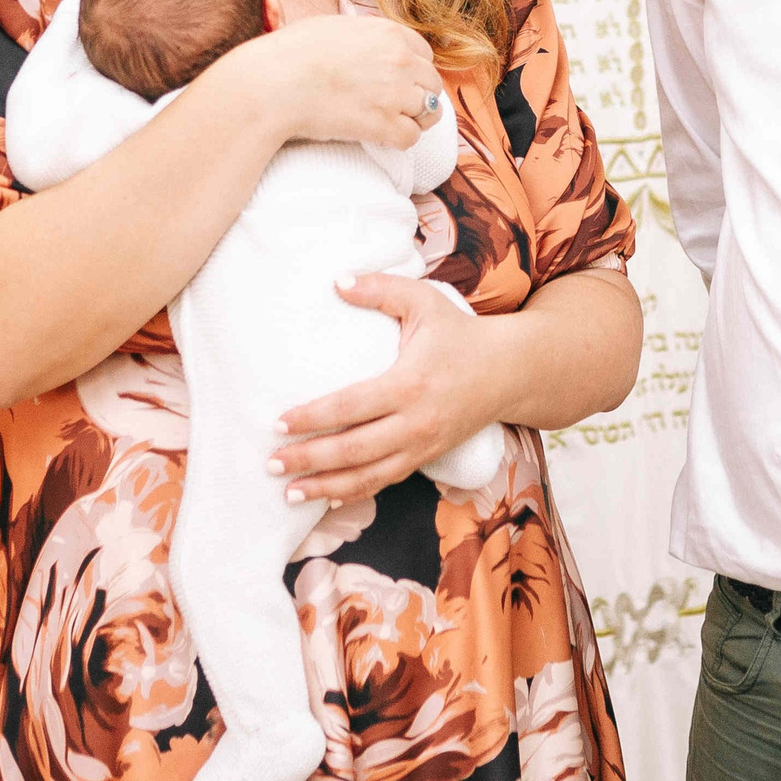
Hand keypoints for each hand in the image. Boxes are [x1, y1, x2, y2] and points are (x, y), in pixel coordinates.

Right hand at [221, 15, 441, 147]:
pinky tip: (383, 137)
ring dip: (414, 119)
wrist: (273, 82)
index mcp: (388, 32)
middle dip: (418, 95)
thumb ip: (360, 34)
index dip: (413, 70)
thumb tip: (364, 41)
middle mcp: (400, 60)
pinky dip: (400, 140)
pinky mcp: (383, 124)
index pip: (425, 54)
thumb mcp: (332, 26)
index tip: (399, 81)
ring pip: (429, 111)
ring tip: (393, 123)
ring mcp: (394, 93)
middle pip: (432, 83)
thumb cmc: (291, 52)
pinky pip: (411, 137)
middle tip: (397, 106)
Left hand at [269, 274, 510, 502]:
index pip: (350, 407)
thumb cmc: (461, 333)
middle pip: (353, 450)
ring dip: (327, 487)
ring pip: (369, 477)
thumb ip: (380, 289)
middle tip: (271, 464)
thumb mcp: (424, 301)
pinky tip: (328, 499)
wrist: (509, 372)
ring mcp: (423, 445)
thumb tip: (336, 281)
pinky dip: (356, 494)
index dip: (312, 418)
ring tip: (289, 492)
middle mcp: (416, 422)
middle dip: (309, 460)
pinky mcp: (428, 457)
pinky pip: (387, 482)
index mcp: (409, 383)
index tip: (278, 422)